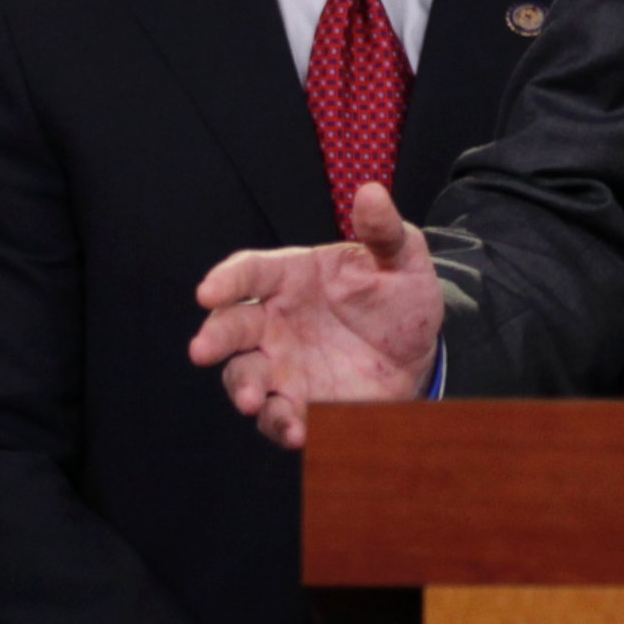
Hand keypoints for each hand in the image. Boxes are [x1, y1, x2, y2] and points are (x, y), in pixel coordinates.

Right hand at [190, 182, 442, 448]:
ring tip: (253, 402)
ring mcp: (282, 363)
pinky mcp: (298, 401)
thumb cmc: (400, 296)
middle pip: (231, 326)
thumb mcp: (402, 260)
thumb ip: (385, 232)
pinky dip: (281, 424)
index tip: (208, 291)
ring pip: (244, 375)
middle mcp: (275, 321)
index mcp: (292, 277)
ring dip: (242, 389)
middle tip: (203, 351)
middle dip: (214, 338)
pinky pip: (278, 415)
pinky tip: (297, 432)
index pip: (249, 273)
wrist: (420, 350)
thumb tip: (372, 192)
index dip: (226, 280)